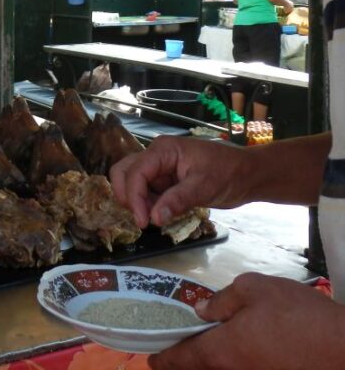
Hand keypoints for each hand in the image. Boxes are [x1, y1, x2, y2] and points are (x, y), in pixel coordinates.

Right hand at [109, 136, 249, 227]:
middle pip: (124, 171)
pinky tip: (162, 215)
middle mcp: (156, 156)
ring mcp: (159, 168)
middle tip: (141, 219)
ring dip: (136, 201)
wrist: (248, 175)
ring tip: (153, 219)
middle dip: (127, 195)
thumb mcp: (204, 186)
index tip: (143, 222)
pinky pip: (146, 192)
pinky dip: (147, 204)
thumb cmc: (228, 173)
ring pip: (132, 182)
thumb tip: (154, 218)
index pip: (136, 172)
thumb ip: (177, 200)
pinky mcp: (165, 181)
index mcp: (163, 150)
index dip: (134, 197)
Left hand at [150, 274, 344, 368]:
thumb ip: (223, 300)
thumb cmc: (298, 315)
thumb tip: (201, 311)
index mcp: (222, 350)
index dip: (163, 360)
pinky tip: (235, 352)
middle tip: (173, 354)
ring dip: (207, 366)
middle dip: (183, 366)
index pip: (182, 359)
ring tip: (200, 352)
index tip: (150, 361)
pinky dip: (230, 366)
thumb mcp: (254, 289)